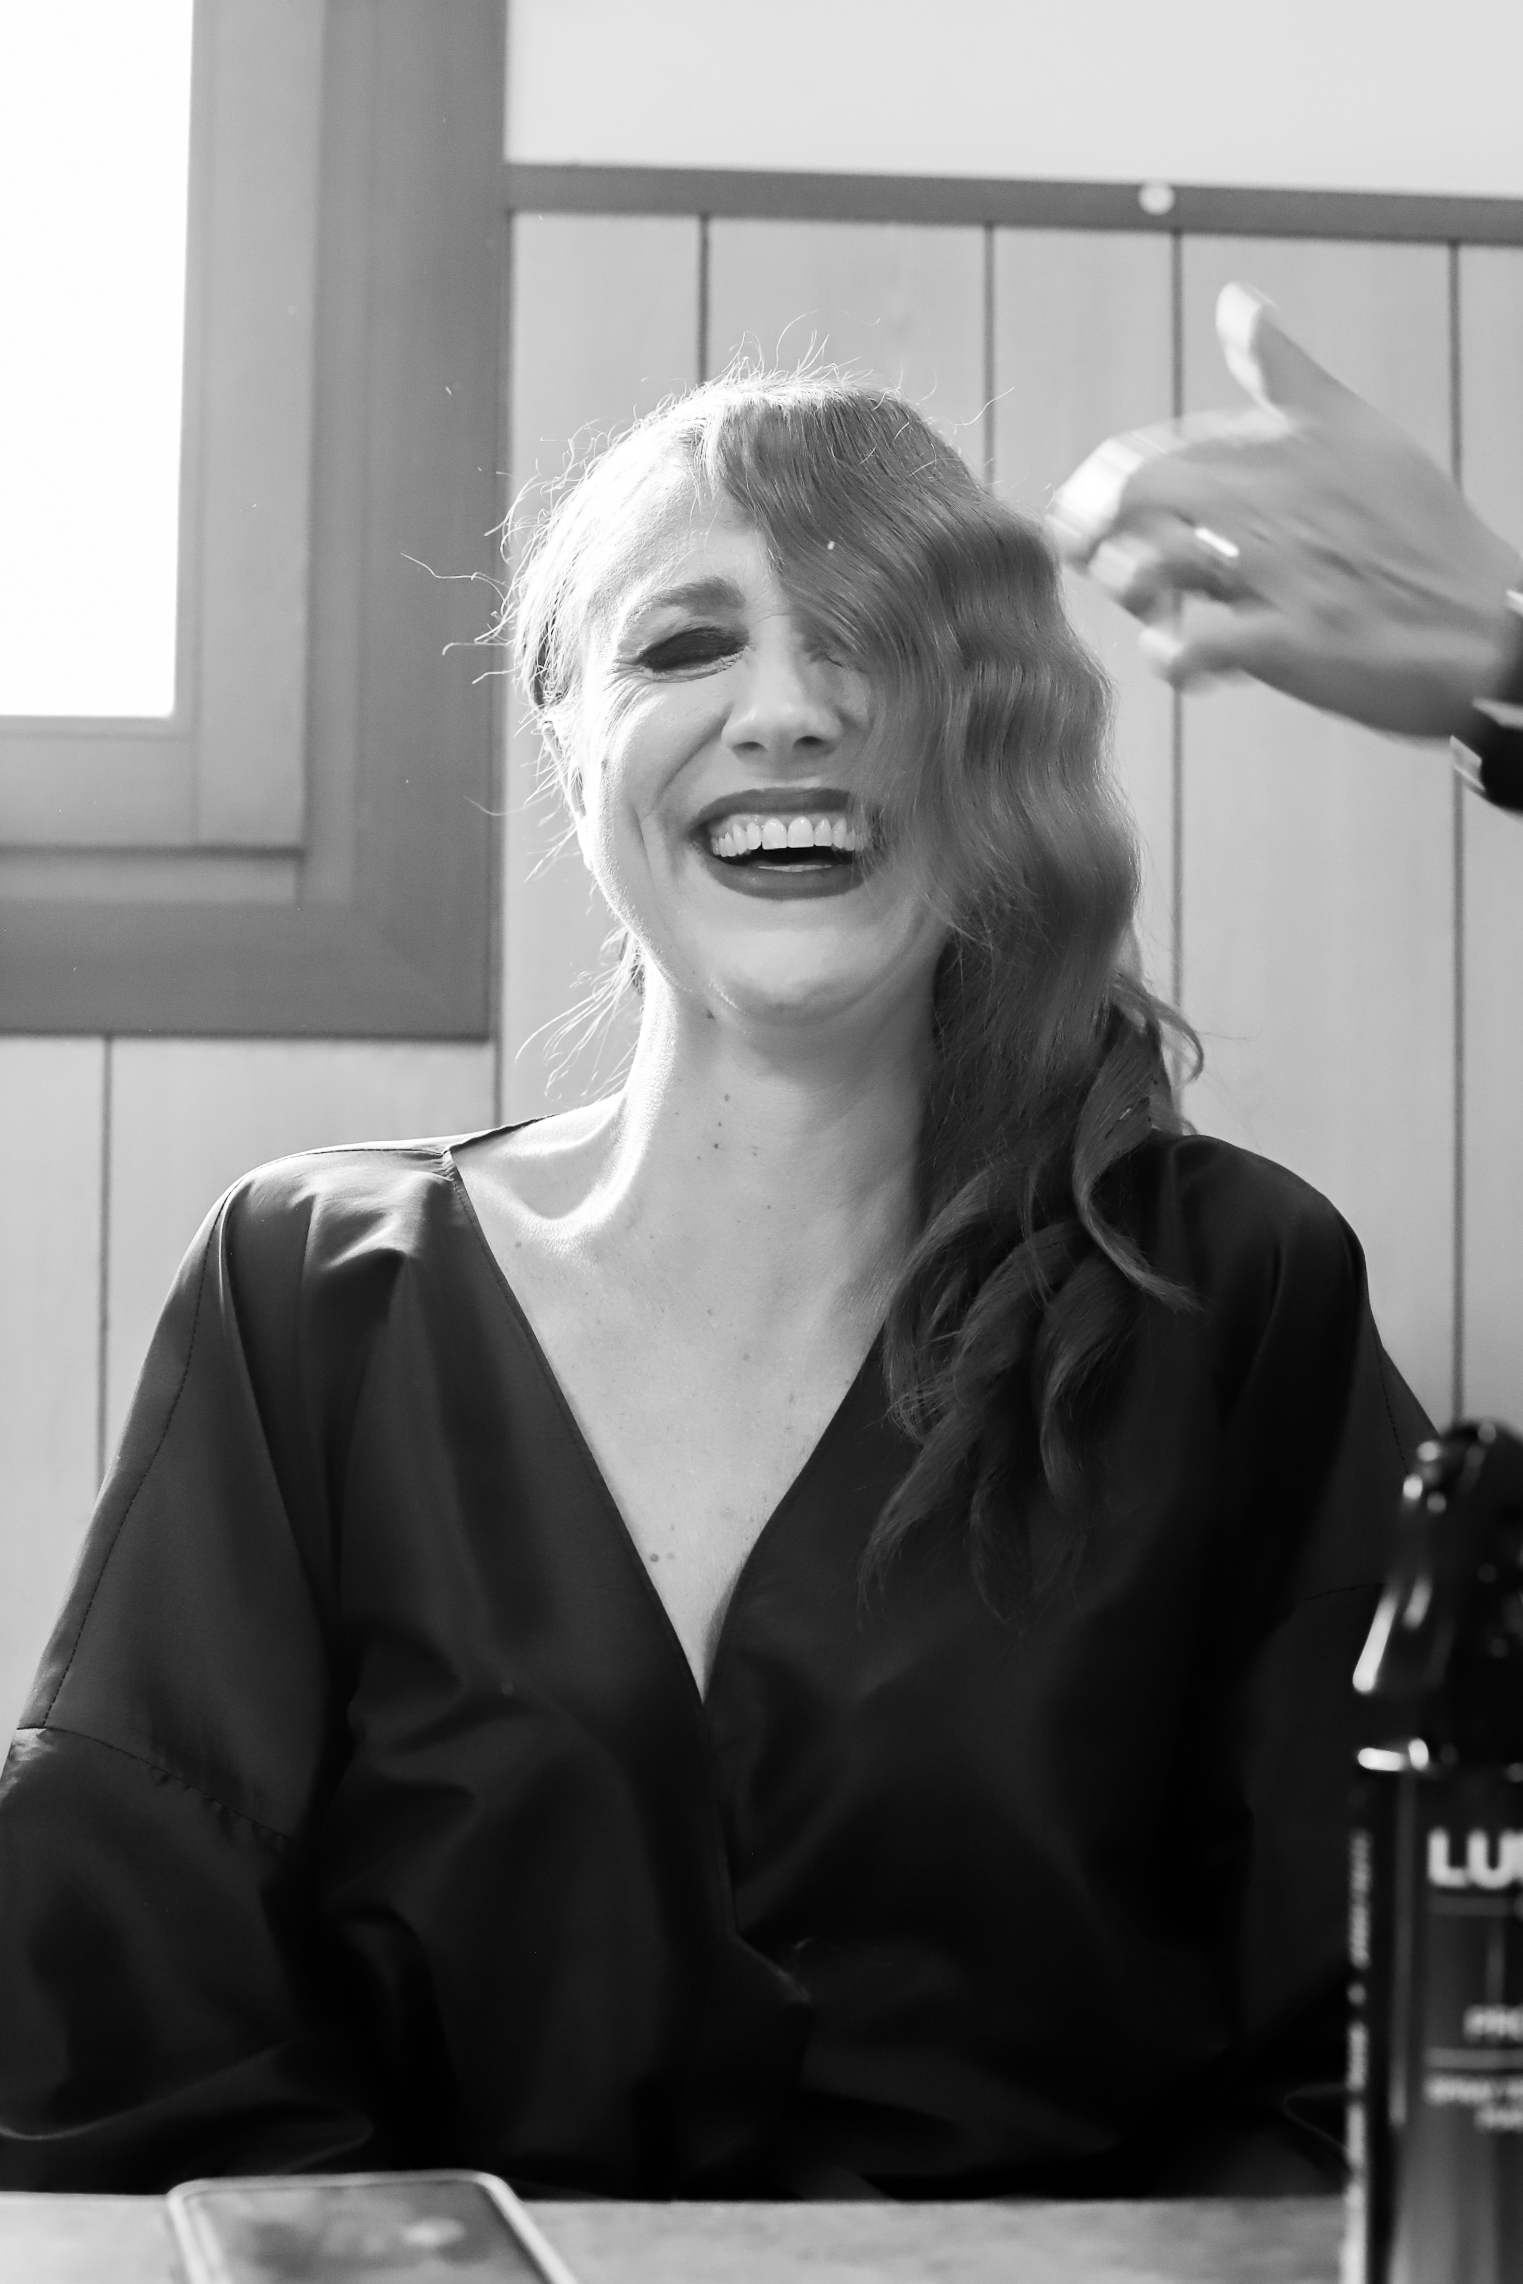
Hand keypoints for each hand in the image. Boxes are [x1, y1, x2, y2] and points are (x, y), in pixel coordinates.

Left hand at [1047, 283, 1522, 738]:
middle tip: (1096, 561)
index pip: (1151, 453)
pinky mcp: (1296, 640)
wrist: (1488, 621)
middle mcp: (1276, 500)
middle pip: (1140, 496)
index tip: (1092, 516)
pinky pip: (1202, 646)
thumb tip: (1236, 300)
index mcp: (1282, 447)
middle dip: (1094, 530)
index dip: (1102, 487)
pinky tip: (1179, 660)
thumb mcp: (1357, 428)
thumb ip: (1286, 372)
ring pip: (1159, 563)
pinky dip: (1173, 657)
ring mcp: (1283, 571)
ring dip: (1132, 589)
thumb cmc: (1418, 532)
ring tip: (1153, 609)